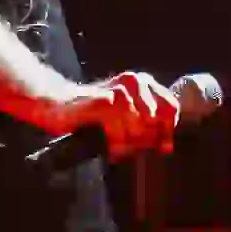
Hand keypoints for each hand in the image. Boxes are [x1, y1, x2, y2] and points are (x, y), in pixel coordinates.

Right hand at [46, 71, 182, 159]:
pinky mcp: (105, 100)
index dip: (168, 131)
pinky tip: (109, 146)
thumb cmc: (94, 115)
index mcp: (144, 83)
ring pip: (139, 129)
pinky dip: (115, 143)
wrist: (59, 106)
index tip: (163, 150)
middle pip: (156, 121)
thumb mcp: (127, 120)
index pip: (171, 108)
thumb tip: (167, 148)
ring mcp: (121, 89)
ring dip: (128, 143)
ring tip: (117, 147)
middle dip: (145, 141)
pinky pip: (120, 131)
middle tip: (129, 148)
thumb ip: (148, 128)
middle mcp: (135, 81)